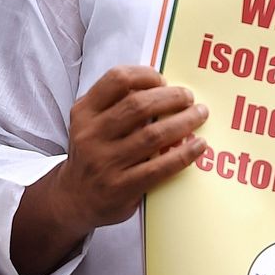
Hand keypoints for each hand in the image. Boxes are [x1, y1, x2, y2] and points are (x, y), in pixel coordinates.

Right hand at [52, 65, 207, 229]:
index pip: (117, 80)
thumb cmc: (92, 153)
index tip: (164, 81)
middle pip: (139, 105)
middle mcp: (91, 135)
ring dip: (184, 122)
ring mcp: (105, 163)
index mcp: (84, 112)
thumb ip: (115, 103)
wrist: (74, 199)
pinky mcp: (120, 188)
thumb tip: (162, 87)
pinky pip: (159, 168)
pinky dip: (183, 154)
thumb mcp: (90, 123)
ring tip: (199, 115)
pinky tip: (198, 145)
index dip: (145, 75)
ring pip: (153, 136)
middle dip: (171, 97)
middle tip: (189, 98)